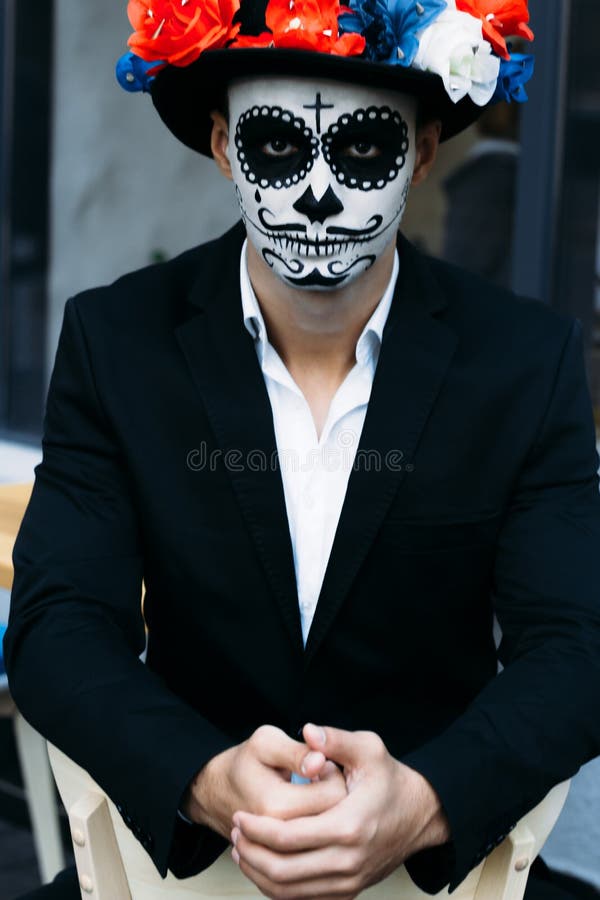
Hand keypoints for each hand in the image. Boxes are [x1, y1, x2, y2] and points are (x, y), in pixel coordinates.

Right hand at [182, 724, 346, 840]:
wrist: (215, 794)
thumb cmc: (243, 763)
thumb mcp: (265, 742)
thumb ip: (296, 751)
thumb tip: (319, 761)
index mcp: (278, 805)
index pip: (334, 794)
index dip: (334, 774)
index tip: (321, 764)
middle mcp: (279, 839)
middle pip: (335, 819)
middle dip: (333, 795)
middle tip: (318, 780)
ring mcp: (279, 856)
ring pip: (327, 841)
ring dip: (327, 817)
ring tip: (312, 797)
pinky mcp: (281, 866)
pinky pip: (314, 856)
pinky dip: (317, 837)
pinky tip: (307, 818)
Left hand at [230, 724, 449, 898]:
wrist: (421, 814)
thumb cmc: (390, 780)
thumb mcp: (368, 749)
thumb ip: (335, 740)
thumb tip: (307, 730)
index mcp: (348, 826)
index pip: (286, 837)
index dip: (255, 828)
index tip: (238, 815)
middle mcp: (347, 861)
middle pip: (282, 871)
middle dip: (250, 853)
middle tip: (234, 832)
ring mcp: (349, 881)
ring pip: (289, 892)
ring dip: (259, 873)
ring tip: (242, 850)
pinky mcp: (350, 891)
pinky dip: (278, 888)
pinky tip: (264, 866)